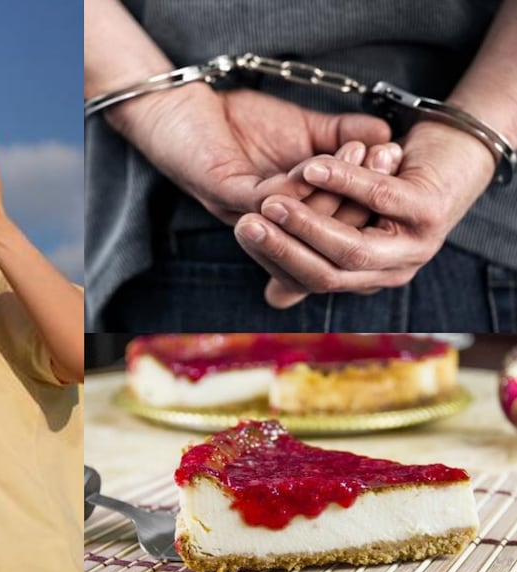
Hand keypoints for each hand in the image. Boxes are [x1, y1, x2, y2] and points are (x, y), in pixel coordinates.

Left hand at [106, 85, 391, 223]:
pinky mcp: (222, 191)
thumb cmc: (241, 124)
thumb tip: (390, 138)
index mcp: (289, 226)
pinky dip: (298, 182)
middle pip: (324, 242)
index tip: (404, 176)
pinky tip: (319, 160)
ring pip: (300, 223)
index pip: (338, 239)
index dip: (372, 212)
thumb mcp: (305, 131)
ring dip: (336, 191)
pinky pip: (268, 198)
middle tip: (391, 165)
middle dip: (364, 204)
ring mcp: (242, 215)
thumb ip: (343, 137)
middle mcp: (267, 230)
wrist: (184, 107)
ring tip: (364, 154)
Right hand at [232, 120, 495, 294]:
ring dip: (307, 223)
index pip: (308, 283)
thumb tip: (274, 300)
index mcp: (365, 279)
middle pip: (325, 275)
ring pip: (351, 247)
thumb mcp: (343, 220)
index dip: (273, 260)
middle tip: (247, 225)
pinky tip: (312, 168)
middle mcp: (391, 273)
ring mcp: (415, 247)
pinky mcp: (431, 213)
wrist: (451, 150)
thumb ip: (311, 253)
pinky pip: (380, 200)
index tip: (242, 231)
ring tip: (273, 201)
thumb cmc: (388, 183)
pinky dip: (343, 184)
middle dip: (281, 250)